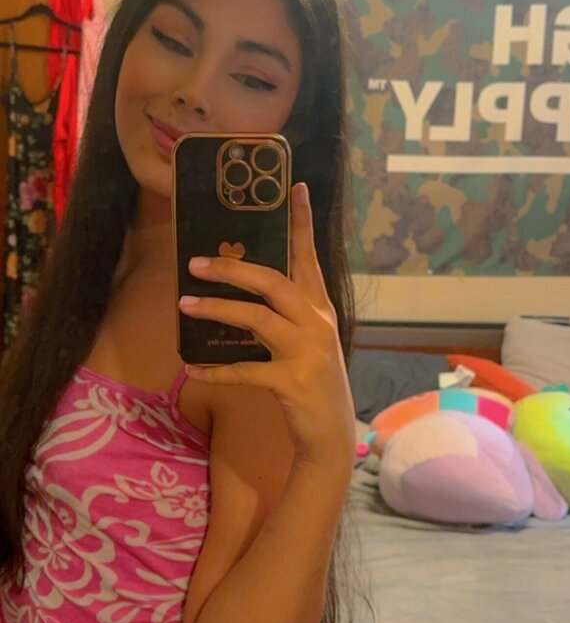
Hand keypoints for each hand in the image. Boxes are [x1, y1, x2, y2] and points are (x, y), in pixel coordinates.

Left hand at [179, 182, 355, 468]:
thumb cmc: (313, 384)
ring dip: (217, 309)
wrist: (331, 434)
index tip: (295, 188)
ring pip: (258, 318)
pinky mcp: (291, 383)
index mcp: (320, 310)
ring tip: (185, 304)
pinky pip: (245, 371)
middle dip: (233, 269)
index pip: (310, 258)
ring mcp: (306, 353)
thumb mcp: (309, 342)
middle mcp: (316, 325)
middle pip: (274, 282)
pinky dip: (215, 370)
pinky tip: (191, 369)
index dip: (302, 223)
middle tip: (195, 263)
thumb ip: (287, 315)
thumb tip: (243, 290)